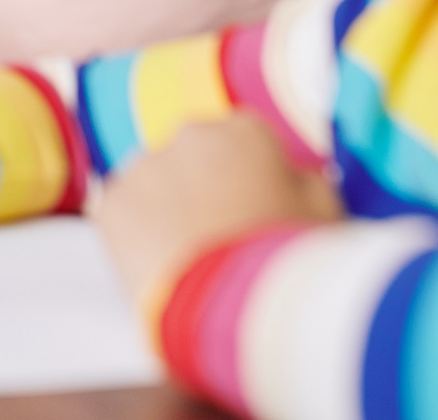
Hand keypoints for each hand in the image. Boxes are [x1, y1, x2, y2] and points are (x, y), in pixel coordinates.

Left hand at [92, 114, 340, 306]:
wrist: (239, 306)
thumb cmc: (290, 258)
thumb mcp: (326, 213)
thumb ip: (306, 181)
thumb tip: (292, 175)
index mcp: (245, 131)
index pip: (243, 139)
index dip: (249, 176)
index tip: (251, 207)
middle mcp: (190, 137)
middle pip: (193, 156)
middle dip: (202, 188)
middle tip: (217, 237)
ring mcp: (145, 167)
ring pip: (154, 183)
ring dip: (166, 209)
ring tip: (189, 258)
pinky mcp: (111, 203)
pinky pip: (121, 212)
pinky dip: (134, 235)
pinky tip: (161, 264)